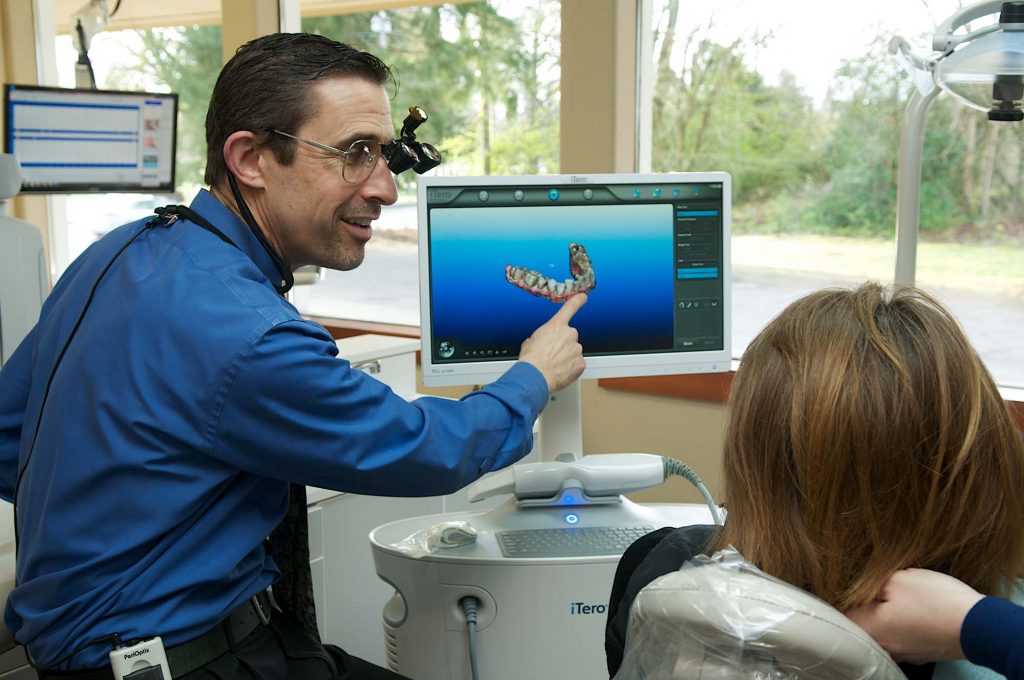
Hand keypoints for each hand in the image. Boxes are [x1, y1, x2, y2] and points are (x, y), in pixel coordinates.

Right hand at [518, 293, 586, 392]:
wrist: (536, 376)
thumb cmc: (531, 359)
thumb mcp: (530, 342)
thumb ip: (540, 338)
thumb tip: (539, 343)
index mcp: (556, 326)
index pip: (570, 308)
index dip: (577, 301)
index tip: (583, 297)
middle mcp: (570, 334)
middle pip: (569, 338)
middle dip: (563, 346)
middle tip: (552, 355)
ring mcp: (577, 349)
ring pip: (573, 352)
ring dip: (565, 358)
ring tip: (553, 365)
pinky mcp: (581, 363)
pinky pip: (577, 365)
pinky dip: (570, 369)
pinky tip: (560, 371)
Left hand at [846, 568, 983, 663]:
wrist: (979, 625)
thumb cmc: (935, 601)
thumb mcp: (896, 579)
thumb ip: (869, 583)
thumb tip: (855, 585)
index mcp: (869, 630)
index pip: (839, 614)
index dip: (839, 595)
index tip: (841, 583)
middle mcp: (883, 647)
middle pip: (861, 623)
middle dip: (862, 604)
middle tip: (866, 584)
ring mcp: (904, 652)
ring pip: (883, 629)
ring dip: (884, 613)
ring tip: (892, 594)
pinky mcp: (921, 651)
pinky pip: (902, 634)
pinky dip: (903, 621)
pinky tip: (911, 608)